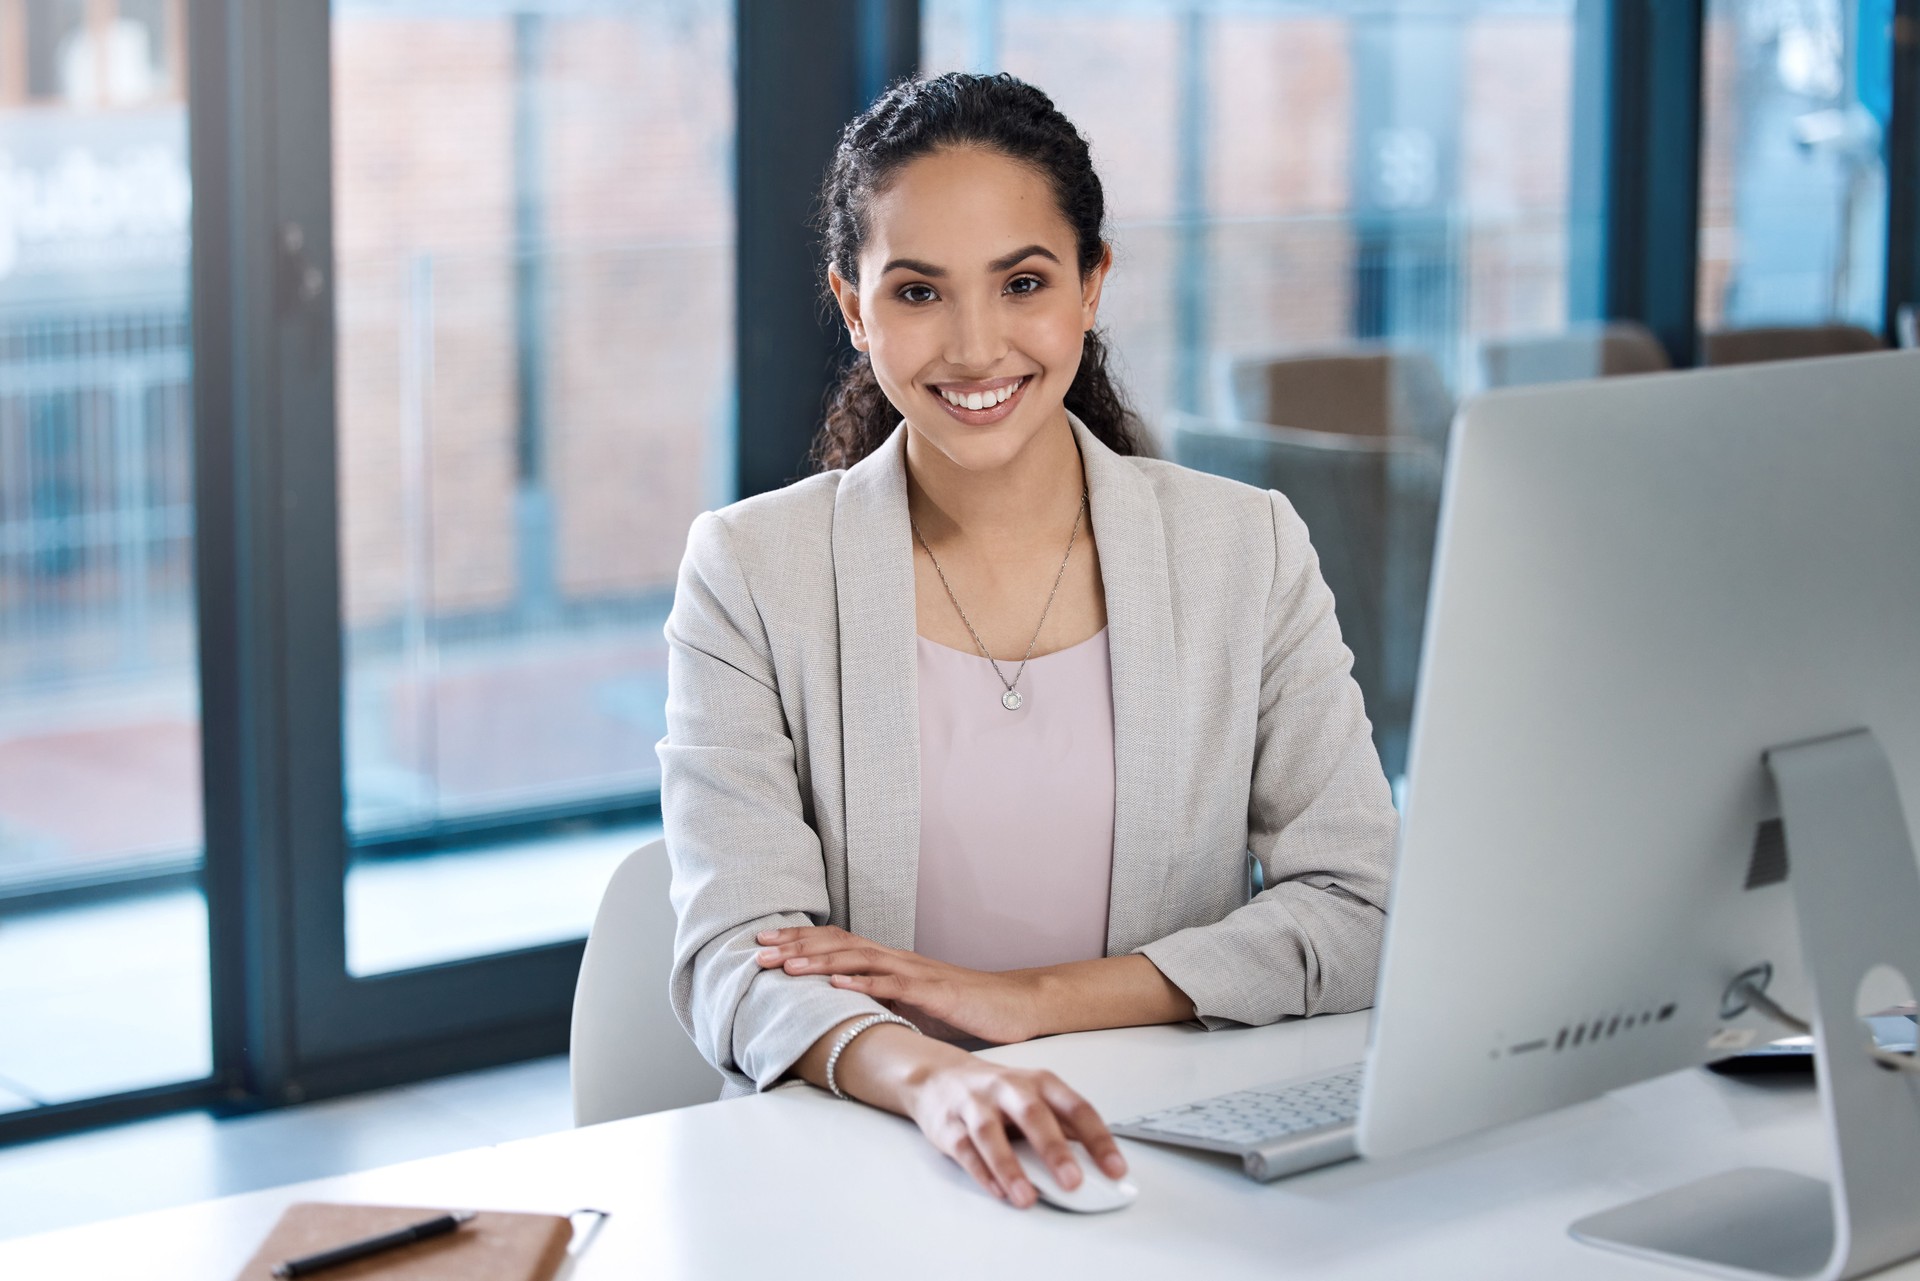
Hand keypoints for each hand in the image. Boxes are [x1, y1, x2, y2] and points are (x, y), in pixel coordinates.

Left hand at [755, 926, 1039, 1042]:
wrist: (1013, 1006)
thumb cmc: (966, 1009)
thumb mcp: (915, 1007)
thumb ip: (883, 1005)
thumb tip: (849, 1014)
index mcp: (891, 964)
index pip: (838, 944)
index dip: (801, 942)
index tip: (765, 944)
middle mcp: (898, 961)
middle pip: (840, 944)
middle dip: (797, 945)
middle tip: (758, 948)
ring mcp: (915, 973)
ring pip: (859, 959)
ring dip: (819, 961)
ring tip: (785, 964)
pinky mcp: (932, 991)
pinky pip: (893, 985)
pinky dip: (862, 982)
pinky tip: (837, 983)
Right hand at [884, 1043, 1127, 1208]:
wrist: (938, 1076)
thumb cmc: (997, 1093)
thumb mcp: (1035, 1097)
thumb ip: (1064, 1125)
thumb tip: (1098, 1160)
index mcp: (1039, 1082)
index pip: (1076, 1107)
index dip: (1098, 1139)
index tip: (1115, 1169)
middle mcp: (1008, 1088)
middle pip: (1033, 1115)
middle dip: (1054, 1149)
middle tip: (1073, 1182)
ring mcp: (975, 1104)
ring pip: (990, 1133)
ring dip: (1010, 1167)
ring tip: (1026, 1197)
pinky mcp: (948, 1125)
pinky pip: (964, 1149)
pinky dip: (981, 1172)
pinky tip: (997, 1191)